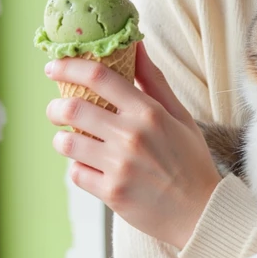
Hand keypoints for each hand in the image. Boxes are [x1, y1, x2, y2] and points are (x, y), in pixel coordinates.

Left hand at [43, 41, 219, 249]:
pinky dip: (78, 169)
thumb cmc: (190, 162)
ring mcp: (120, 166)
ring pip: (67, 142)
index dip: (68, 66)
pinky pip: (76, 173)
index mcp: (148, 112)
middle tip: (57, 109)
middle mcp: (131, 136)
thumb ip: (154, 80)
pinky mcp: (112, 193)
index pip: (98, 76)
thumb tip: (135, 44)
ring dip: (63, 139)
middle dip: (56, 107)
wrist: (202, 213)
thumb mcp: (179, 116)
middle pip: (72, 108)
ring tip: (72, 141)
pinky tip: (91, 169)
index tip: (53, 67)